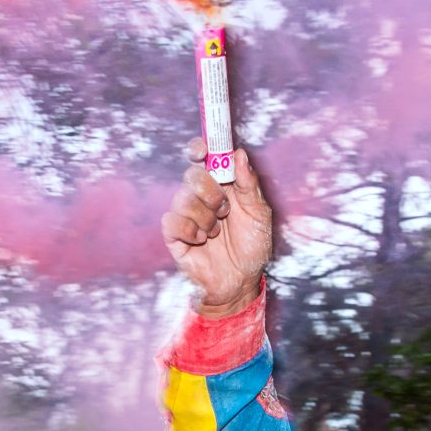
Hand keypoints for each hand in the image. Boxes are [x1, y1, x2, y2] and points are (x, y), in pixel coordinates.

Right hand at [161, 148, 271, 315]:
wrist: (241, 282)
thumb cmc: (252, 247)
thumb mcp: (259, 214)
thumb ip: (249, 184)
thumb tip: (240, 153)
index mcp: (220, 185)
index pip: (202, 158)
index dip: (199, 149)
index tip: (203, 150)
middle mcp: (200, 196)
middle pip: (192, 175)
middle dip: (211, 192)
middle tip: (224, 210)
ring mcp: (186, 214)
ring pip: (183, 198)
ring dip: (204, 217)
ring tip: (216, 233)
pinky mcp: (174, 234)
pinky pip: (172, 220)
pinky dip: (190, 230)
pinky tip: (201, 241)